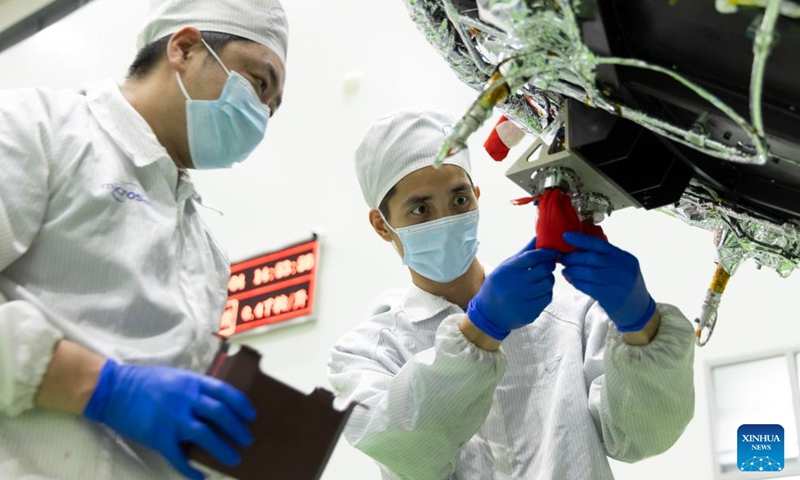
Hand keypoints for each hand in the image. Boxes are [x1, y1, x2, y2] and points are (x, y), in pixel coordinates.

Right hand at [83, 360, 255, 479]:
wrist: (114, 390)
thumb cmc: (147, 382)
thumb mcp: (177, 377)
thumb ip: (197, 389)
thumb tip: (218, 404)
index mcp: (192, 382)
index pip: (226, 392)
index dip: (242, 405)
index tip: (251, 416)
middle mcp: (186, 399)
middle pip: (221, 414)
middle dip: (238, 429)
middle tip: (247, 440)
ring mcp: (172, 418)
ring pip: (206, 436)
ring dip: (223, 449)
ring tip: (234, 458)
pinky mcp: (158, 436)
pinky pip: (179, 457)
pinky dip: (191, 470)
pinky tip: (200, 476)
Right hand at [467, 237, 556, 339]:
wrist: (488, 314)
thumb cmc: (499, 285)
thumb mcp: (505, 267)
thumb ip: (523, 254)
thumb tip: (538, 238)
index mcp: (507, 271)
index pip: (532, 256)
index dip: (546, 253)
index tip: (552, 252)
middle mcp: (513, 285)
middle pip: (543, 270)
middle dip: (549, 266)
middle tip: (548, 266)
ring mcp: (521, 300)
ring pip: (547, 284)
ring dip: (549, 280)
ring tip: (543, 279)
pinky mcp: (529, 312)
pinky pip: (547, 298)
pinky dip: (547, 293)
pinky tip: (539, 292)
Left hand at [561, 232, 655, 331]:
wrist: (638, 309)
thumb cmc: (623, 284)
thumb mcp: (620, 266)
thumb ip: (604, 257)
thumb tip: (577, 248)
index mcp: (624, 257)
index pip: (599, 244)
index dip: (581, 239)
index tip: (566, 236)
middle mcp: (622, 268)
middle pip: (591, 258)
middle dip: (573, 258)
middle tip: (563, 259)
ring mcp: (618, 282)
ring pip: (588, 273)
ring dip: (572, 271)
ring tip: (565, 271)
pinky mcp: (610, 296)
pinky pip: (588, 287)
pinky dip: (577, 283)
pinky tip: (572, 281)